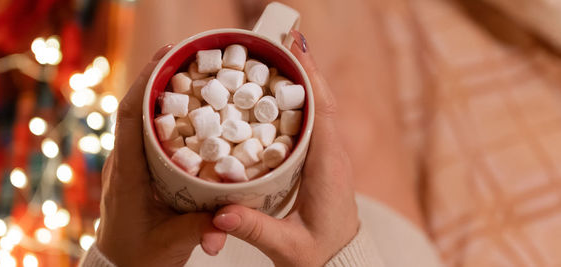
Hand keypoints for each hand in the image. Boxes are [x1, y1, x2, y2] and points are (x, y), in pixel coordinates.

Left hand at [96, 46, 226, 265]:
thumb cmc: (140, 257)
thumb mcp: (172, 243)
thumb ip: (199, 229)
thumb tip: (228, 218)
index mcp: (126, 175)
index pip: (129, 118)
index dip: (144, 84)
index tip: (164, 59)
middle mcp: (124, 164)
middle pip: (136, 108)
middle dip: (158, 78)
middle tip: (184, 56)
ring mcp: (130, 166)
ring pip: (142, 119)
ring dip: (162, 93)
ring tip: (190, 72)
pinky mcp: (139, 171)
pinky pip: (150, 134)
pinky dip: (167, 115)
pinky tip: (191, 109)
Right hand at [212, 31, 359, 265]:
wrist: (340, 266)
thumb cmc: (317, 257)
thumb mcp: (285, 246)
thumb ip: (254, 228)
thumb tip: (220, 213)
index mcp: (328, 168)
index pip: (324, 113)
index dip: (310, 79)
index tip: (295, 49)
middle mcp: (333, 155)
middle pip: (322, 100)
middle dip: (304, 67)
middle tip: (283, 35)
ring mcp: (329, 156)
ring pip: (319, 107)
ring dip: (303, 78)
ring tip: (280, 49)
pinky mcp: (321, 160)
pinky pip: (313, 120)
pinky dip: (299, 98)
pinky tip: (280, 87)